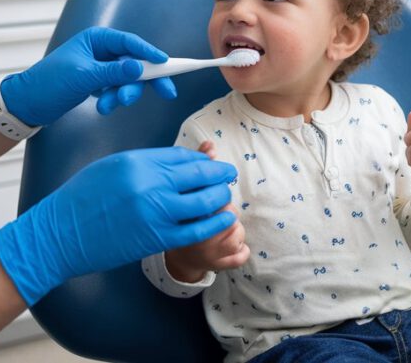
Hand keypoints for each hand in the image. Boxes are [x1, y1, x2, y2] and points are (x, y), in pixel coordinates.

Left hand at [0, 26, 176, 124]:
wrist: (28, 104)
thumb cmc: (48, 83)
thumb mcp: (83, 76)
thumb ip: (113, 73)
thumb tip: (138, 67)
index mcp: (96, 39)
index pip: (130, 43)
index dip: (150, 53)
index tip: (167, 63)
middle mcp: (100, 51)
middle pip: (134, 62)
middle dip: (143, 80)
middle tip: (163, 92)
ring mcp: (100, 68)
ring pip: (127, 79)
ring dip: (123, 94)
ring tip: (108, 106)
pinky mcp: (98, 83)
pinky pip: (116, 89)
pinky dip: (113, 99)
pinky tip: (102, 107)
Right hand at [0, 147, 237, 305]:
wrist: (60, 233)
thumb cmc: (82, 198)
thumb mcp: (112, 167)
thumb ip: (145, 163)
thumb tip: (177, 162)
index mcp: (137, 161)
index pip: (181, 156)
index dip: (201, 158)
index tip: (211, 160)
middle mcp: (149, 183)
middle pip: (198, 174)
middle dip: (218, 173)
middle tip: (229, 174)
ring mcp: (155, 212)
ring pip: (203, 201)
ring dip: (220, 196)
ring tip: (225, 195)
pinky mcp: (157, 238)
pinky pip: (196, 229)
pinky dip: (214, 223)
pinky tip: (225, 218)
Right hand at [165, 139, 248, 282]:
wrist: (169, 255)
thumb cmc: (176, 214)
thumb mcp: (181, 189)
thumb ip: (197, 166)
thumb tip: (211, 144)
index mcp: (183, 210)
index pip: (210, 192)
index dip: (217, 186)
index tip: (217, 185)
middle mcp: (194, 233)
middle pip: (228, 210)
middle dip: (224, 207)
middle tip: (215, 209)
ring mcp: (206, 251)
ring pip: (238, 230)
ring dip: (233, 227)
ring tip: (217, 228)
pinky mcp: (217, 265)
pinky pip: (241, 253)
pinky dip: (240, 249)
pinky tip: (228, 245)